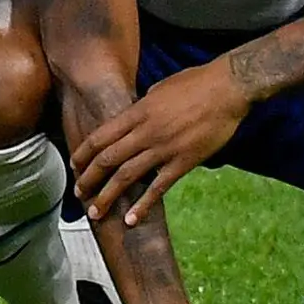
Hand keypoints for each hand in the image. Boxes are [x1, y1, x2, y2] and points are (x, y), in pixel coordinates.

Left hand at [72, 59, 246, 226]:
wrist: (228, 88)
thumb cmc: (195, 83)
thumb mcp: (158, 89)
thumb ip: (142, 108)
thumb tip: (133, 118)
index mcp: (137, 112)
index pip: (100, 136)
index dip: (83, 153)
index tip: (74, 165)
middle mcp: (145, 132)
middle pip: (107, 159)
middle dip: (89, 179)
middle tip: (78, 194)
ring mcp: (164, 148)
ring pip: (127, 176)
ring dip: (108, 196)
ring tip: (95, 212)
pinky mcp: (184, 162)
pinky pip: (159, 187)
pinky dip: (143, 205)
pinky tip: (132, 220)